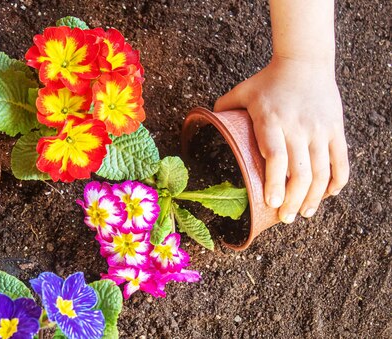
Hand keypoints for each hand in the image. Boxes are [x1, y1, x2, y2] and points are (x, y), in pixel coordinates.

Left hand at [214, 56, 348, 222]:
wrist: (305, 61)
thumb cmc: (268, 80)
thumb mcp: (242, 91)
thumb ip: (223, 108)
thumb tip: (204, 125)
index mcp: (271, 120)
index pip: (276, 156)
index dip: (275, 181)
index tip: (272, 202)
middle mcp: (297, 127)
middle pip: (300, 172)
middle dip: (293, 200)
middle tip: (284, 217)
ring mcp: (319, 129)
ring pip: (322, 171)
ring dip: (314, 197)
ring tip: (303, 213)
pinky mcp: (335, 129)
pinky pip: (341, 160)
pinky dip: (337, 181)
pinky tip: (328, 195)